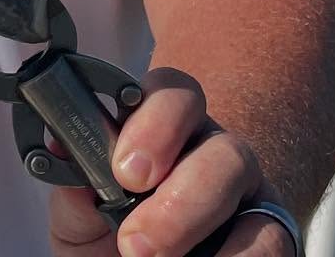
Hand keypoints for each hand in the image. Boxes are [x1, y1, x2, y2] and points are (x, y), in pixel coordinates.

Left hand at [48, 68, 295, 255]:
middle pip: (221, 147)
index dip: (154, 123)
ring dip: (200, 228)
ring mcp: (249, 193)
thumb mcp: (82, 214)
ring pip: (248, 194)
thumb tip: (60, 148)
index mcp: (161, 127)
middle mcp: (212, 149)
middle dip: (179, 197)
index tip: (124, 171)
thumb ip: (74, 184)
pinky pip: (269, 242)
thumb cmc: (106, 236)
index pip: (171, 92)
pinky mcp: (273, 236)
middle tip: (134, 241)